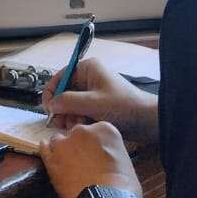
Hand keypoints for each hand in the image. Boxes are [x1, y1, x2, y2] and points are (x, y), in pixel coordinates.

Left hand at [39, 120, 139, 197]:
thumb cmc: (123, 186)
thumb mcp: (124, 159)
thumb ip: (110, 149)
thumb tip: (104, 155)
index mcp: (104, 129)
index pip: (96, 130)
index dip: (94, 144)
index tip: (95, 153)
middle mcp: (83, 131)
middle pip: (77, 133)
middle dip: (79, 145)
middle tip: (84, 162)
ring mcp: (65, 143)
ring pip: (59, 140)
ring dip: (63, 149)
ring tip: (68, 164)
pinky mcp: (52, 158)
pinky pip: (44, 148)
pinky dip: (46, 150)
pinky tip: (50, 155)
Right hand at [43, 58, 158, 144]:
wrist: (148, 121)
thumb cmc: (122, 107)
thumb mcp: (92, 103)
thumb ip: (68, 102)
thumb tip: (50, 105)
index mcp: (87, 69)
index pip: (59, 78)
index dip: (50, 94)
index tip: (49, 111)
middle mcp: (88, 78)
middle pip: (63, 92)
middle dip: (62, 109)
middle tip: (63, 124)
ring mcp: (93, 92)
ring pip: (71, 105)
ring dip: (70, 117)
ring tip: (76, 127)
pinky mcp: (98, 106)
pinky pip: (80, 112)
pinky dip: (79, 120)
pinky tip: (84, 128)